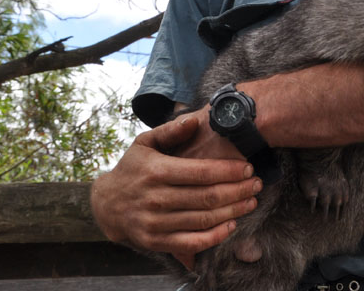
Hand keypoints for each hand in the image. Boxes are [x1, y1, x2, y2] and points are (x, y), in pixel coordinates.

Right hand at [90, 114, 261, 269]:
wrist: (106, 203)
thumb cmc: (132, 168)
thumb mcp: (144, 143)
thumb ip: (170, 130)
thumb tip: (195, 120)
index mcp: (157, 171)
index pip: (201, 172)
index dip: (229, 171)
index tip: (248, 168)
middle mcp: (156, 198)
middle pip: (207, 197)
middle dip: (238, 191)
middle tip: (257, 185)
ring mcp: (155, 223)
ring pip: (203, 220)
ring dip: (233, 212)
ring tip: (251, 202)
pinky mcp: (155, 242)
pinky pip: (191, 243)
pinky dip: (215, 236)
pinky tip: (231, 225)